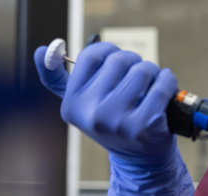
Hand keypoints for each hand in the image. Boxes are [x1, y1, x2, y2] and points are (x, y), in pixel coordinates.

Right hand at [33, 42, 177, 163]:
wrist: (139, 156)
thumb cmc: (113, 120)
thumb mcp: (81, 103)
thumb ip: (58, 78)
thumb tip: (40, 51)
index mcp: (73, 105)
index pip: (91, 56)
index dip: (109, 50)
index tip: (115, 58)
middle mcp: (91, 114)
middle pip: (120, 60)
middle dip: (133, 62)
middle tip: (136, 77)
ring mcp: (118, 121)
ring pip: (143, 69)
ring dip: (152, 72)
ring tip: (149, 85)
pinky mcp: (145, 125)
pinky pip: (162, 84)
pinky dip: (167, 81)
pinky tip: (162, 90)